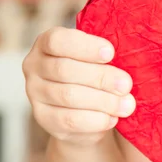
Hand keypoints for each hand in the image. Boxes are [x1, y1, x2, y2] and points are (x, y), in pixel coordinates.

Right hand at [23, 27, 134, 145]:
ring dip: (103, 101)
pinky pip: (70, 120)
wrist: (82, 117)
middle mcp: (34, 66)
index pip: (58, 41)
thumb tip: (126, 74)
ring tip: (126, 105)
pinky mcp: (44, 119)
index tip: (111, 53)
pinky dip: (95, 120)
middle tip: (126, 85)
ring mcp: (35, 94)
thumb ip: (105, 61)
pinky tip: (112, 119)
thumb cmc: (93, 79)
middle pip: (64, 70)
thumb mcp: (97, 63)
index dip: (85, 46)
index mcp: (46, 44)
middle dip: (100, 77)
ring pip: (69, 96)